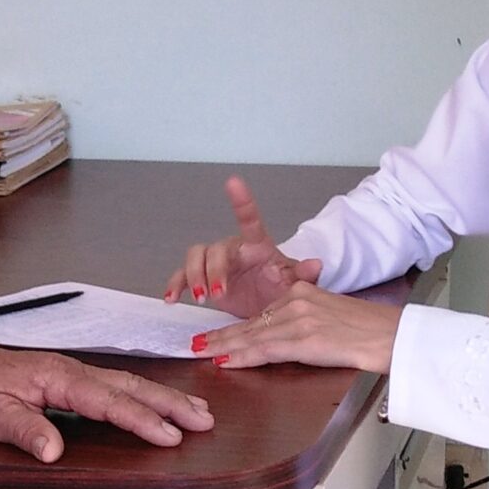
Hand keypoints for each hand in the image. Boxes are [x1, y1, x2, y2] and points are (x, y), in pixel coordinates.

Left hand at [0, 346, 213, 462]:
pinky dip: (141, 396)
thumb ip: (25, 430)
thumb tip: (53, 451)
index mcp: (57, 377)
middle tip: (203, 421)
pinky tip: (154, 404)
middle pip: (130, 387)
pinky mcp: (67, 381)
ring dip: (163, 398)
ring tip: (195, 412)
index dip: (141, 420)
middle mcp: (70, 371)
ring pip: (127, 384)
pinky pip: (114, 386)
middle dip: (170, 404)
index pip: (109, 401)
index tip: (169, 436)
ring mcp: (71, 374)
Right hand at [163, 175, 322, 316]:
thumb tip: (316, 264)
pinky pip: (182, 276)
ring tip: (202, 297)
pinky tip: (171, 298)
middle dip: (213, 270)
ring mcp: (214, 263)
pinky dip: (175, 285)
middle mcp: (232, 248)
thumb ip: (303, 274)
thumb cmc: (279, 287)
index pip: (249, 219)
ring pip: (195, 257)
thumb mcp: (293, 282)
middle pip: (214, 248)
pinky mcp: (201, 279)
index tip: (233, 182)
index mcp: (255, 245)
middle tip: (219, 292)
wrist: (267, 307)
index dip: (241, 201)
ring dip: (194, 276)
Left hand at [193, 280, 401, 373]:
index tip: (218, 335)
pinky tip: (225, 361)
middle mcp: (297, 302)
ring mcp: (298, 320)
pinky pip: (265, 349)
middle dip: (221, 335)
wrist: (389, 335)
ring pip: (252, 336)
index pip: (262, 314)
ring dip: (223, 347)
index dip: (237, 327)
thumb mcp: (332, 314)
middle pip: (251, 323)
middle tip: (196, 343)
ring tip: (201, 352)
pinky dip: (242, 356)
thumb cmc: (368, 331)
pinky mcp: (303, 338)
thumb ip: (307, 318)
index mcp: (303, 293)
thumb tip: (286, 337)